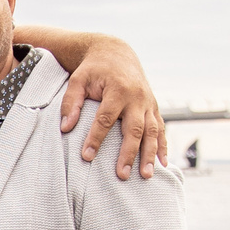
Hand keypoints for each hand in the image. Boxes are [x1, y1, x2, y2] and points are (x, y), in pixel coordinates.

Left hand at [60, 40, 166, 179]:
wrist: (116, 54)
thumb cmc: (94, 69)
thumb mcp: (78, 79)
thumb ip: (71, 102)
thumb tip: (65, 128)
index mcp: (118, 89)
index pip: (106, 118)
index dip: (96, 138)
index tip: (86, 157)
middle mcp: (137, 97)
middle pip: (134, 129)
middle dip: (129, 153)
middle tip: (122, 175)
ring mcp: (148, 103)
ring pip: (152, 131)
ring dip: (150, 154)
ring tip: (146, 176)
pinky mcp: (153, 107)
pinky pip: (161, 128)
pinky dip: (163, 146)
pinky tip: (163, 164)